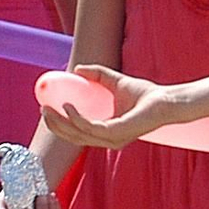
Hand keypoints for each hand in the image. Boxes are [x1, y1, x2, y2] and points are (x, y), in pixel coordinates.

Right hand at [40, 64, 178, 149]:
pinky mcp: (116, 133)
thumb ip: (98, 75)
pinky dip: (77, 118)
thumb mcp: (115, 81)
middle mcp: (106, 140)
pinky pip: (91, 128)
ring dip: (60, 122)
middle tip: (42, 109)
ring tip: (49, 108)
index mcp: (105, 132)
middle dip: (55, 125)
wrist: (165, 100)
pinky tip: (68, 107)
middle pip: (73, 137)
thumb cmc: (145, 95)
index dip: (59, 124)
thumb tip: (77, 69)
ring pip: (78, 134)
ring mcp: (111, 139)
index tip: (46, 108)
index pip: (77, 132)